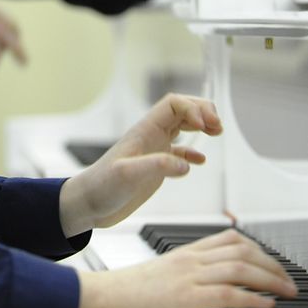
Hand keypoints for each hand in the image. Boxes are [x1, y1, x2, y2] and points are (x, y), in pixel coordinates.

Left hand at [60, 94, 220, 235]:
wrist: (89, 204)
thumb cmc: (101, 187)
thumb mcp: (128, 175)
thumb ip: (156, 166)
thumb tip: (186, 164)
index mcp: (145, 131)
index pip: (173, 104)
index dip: (192, 109)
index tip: (204, 126)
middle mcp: (151, 136)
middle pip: (181, 109)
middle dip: (202, 111)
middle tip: (218, 127)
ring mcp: (154, 150)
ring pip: (182, 127)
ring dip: (201, 126)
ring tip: (217, 133)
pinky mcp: (155, 167)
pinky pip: (178, 152)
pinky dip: (192, 152)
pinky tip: (199, 161)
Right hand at [77, 228, 296, 307]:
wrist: (109, 295)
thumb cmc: (134, 290)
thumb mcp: (167, 274)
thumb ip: (192, 274)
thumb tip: (219, 285)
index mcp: (187, 252)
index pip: (231, 238)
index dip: (259, 249)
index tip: (273, 263)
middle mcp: (192, 260)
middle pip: (242, 250)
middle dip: (273, 265)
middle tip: (289, 281)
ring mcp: (190, 277)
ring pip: (241, 268)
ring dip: (271, 280)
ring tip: (287, 292)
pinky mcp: (187, 298)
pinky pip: (229, 295)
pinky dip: (253, 300)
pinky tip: (266, 306)